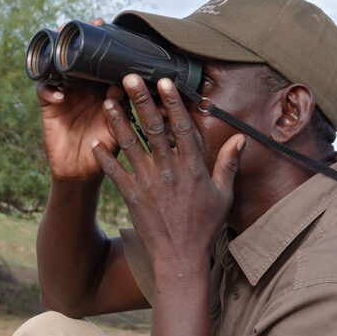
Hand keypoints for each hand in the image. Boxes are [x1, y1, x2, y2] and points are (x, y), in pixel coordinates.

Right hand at [36, 19, 123, 180]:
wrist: (82, 172)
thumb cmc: (106, 149)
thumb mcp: (120, 128)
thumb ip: (123, 109)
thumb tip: (130, 85)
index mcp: (104, 90)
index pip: (103, 62)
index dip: (105, 44)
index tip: (109, 26)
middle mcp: (84, 88)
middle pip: (78, 57)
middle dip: (79, 40)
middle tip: (86, 23)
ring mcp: (65, 95)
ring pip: (58, 67)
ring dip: (58, 55)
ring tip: (62, 46)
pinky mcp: (49, 107)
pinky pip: (45, 90)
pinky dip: (50, 90)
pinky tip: (59, 96)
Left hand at [91, 75, 244, 271]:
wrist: (180, 257)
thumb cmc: (204, 226)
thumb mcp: (223, 195)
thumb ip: (228, 164)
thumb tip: (241, 138)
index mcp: (193, 168)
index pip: (181, 128)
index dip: (172, 103)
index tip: (164, 82)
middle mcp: (169, 171)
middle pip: (153, 129)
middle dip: (141, 101)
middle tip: (129, 78)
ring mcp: (148, 183)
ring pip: (131, 145)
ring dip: (119, 122)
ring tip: (107, 101)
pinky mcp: (132, 196)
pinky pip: (115, 173)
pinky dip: (105, 157)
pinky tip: (95, 142)